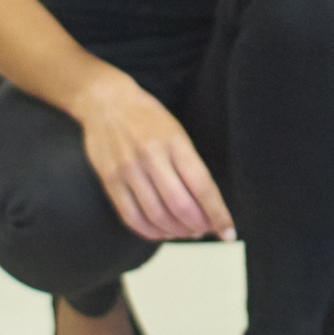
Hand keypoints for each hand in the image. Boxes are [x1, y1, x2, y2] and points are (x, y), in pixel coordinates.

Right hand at [75, 75, 229, 241]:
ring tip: (185, 232)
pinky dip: (150, 232)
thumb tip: (206, 204)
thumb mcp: (176, 132)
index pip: (202, 185)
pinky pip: (132, 217)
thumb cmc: (148, 118)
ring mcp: (128, 170)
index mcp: (174, 141)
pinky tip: (162, 232)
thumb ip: (190, 166)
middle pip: (180, 205)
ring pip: (157, 216)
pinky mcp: (109, 181)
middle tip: (205, 230)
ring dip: (176, 232)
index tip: (228, 233)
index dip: (217, 213)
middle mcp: (151, 156)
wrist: (105, 102)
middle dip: (198, 226)